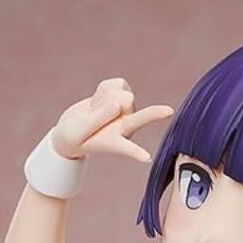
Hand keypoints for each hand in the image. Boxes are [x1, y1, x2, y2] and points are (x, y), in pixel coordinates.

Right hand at [50, 77, 173, 162]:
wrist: (73, 129)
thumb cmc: (75, 136)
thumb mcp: (79, 131)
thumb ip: (96, 119)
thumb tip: (117, 104)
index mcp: (115, 143)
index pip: (127, 148)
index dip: (136, 152)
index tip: (146, 158)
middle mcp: (126, 128)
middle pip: (141, 118)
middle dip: (153, 115)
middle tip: (169, 111)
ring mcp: (127, 112)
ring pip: (118, 95)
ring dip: (102, 97)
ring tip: (94, 110)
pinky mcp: (124, 97)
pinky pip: (116, 84)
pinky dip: (103, 88)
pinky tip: (99, 100)